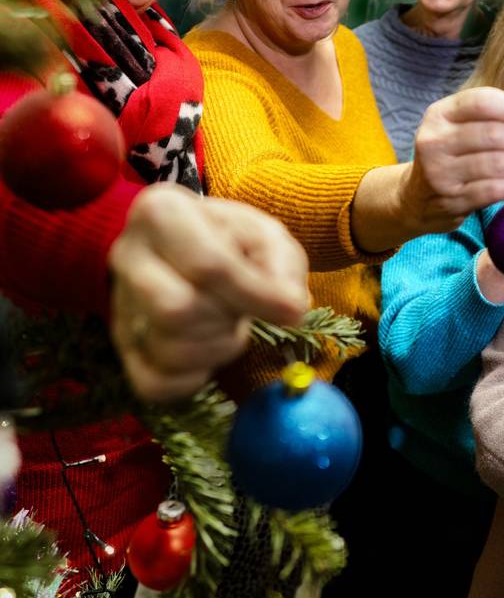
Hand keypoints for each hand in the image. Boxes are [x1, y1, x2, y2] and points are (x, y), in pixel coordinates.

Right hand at [109, 185, 308, 402]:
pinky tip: (208, 353)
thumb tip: (291, 308)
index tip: (292, 311)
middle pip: (177, 310)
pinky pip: (153, 385)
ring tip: (226, 325)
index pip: (207, 265)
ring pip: (167, 349)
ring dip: (217, 349)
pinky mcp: (121, 347)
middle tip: (240, 308)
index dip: (255, 295)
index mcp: (161, 213)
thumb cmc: (230, 238)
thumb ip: (282, 265)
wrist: (186, 246)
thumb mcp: (265, 234)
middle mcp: (127, 255)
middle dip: (225, 319)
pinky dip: (192, 380)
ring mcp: (118, 304)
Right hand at [399, 87, 503, 234]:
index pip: (484, 101)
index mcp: (440, 113)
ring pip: (497, 163)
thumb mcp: (463, 128)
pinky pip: (494, 189)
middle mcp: (435, 139)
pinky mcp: (450, 200)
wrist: (418, 197)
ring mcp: (440, 172)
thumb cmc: (454, 156)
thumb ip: (498, 120)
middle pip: (495, 134)